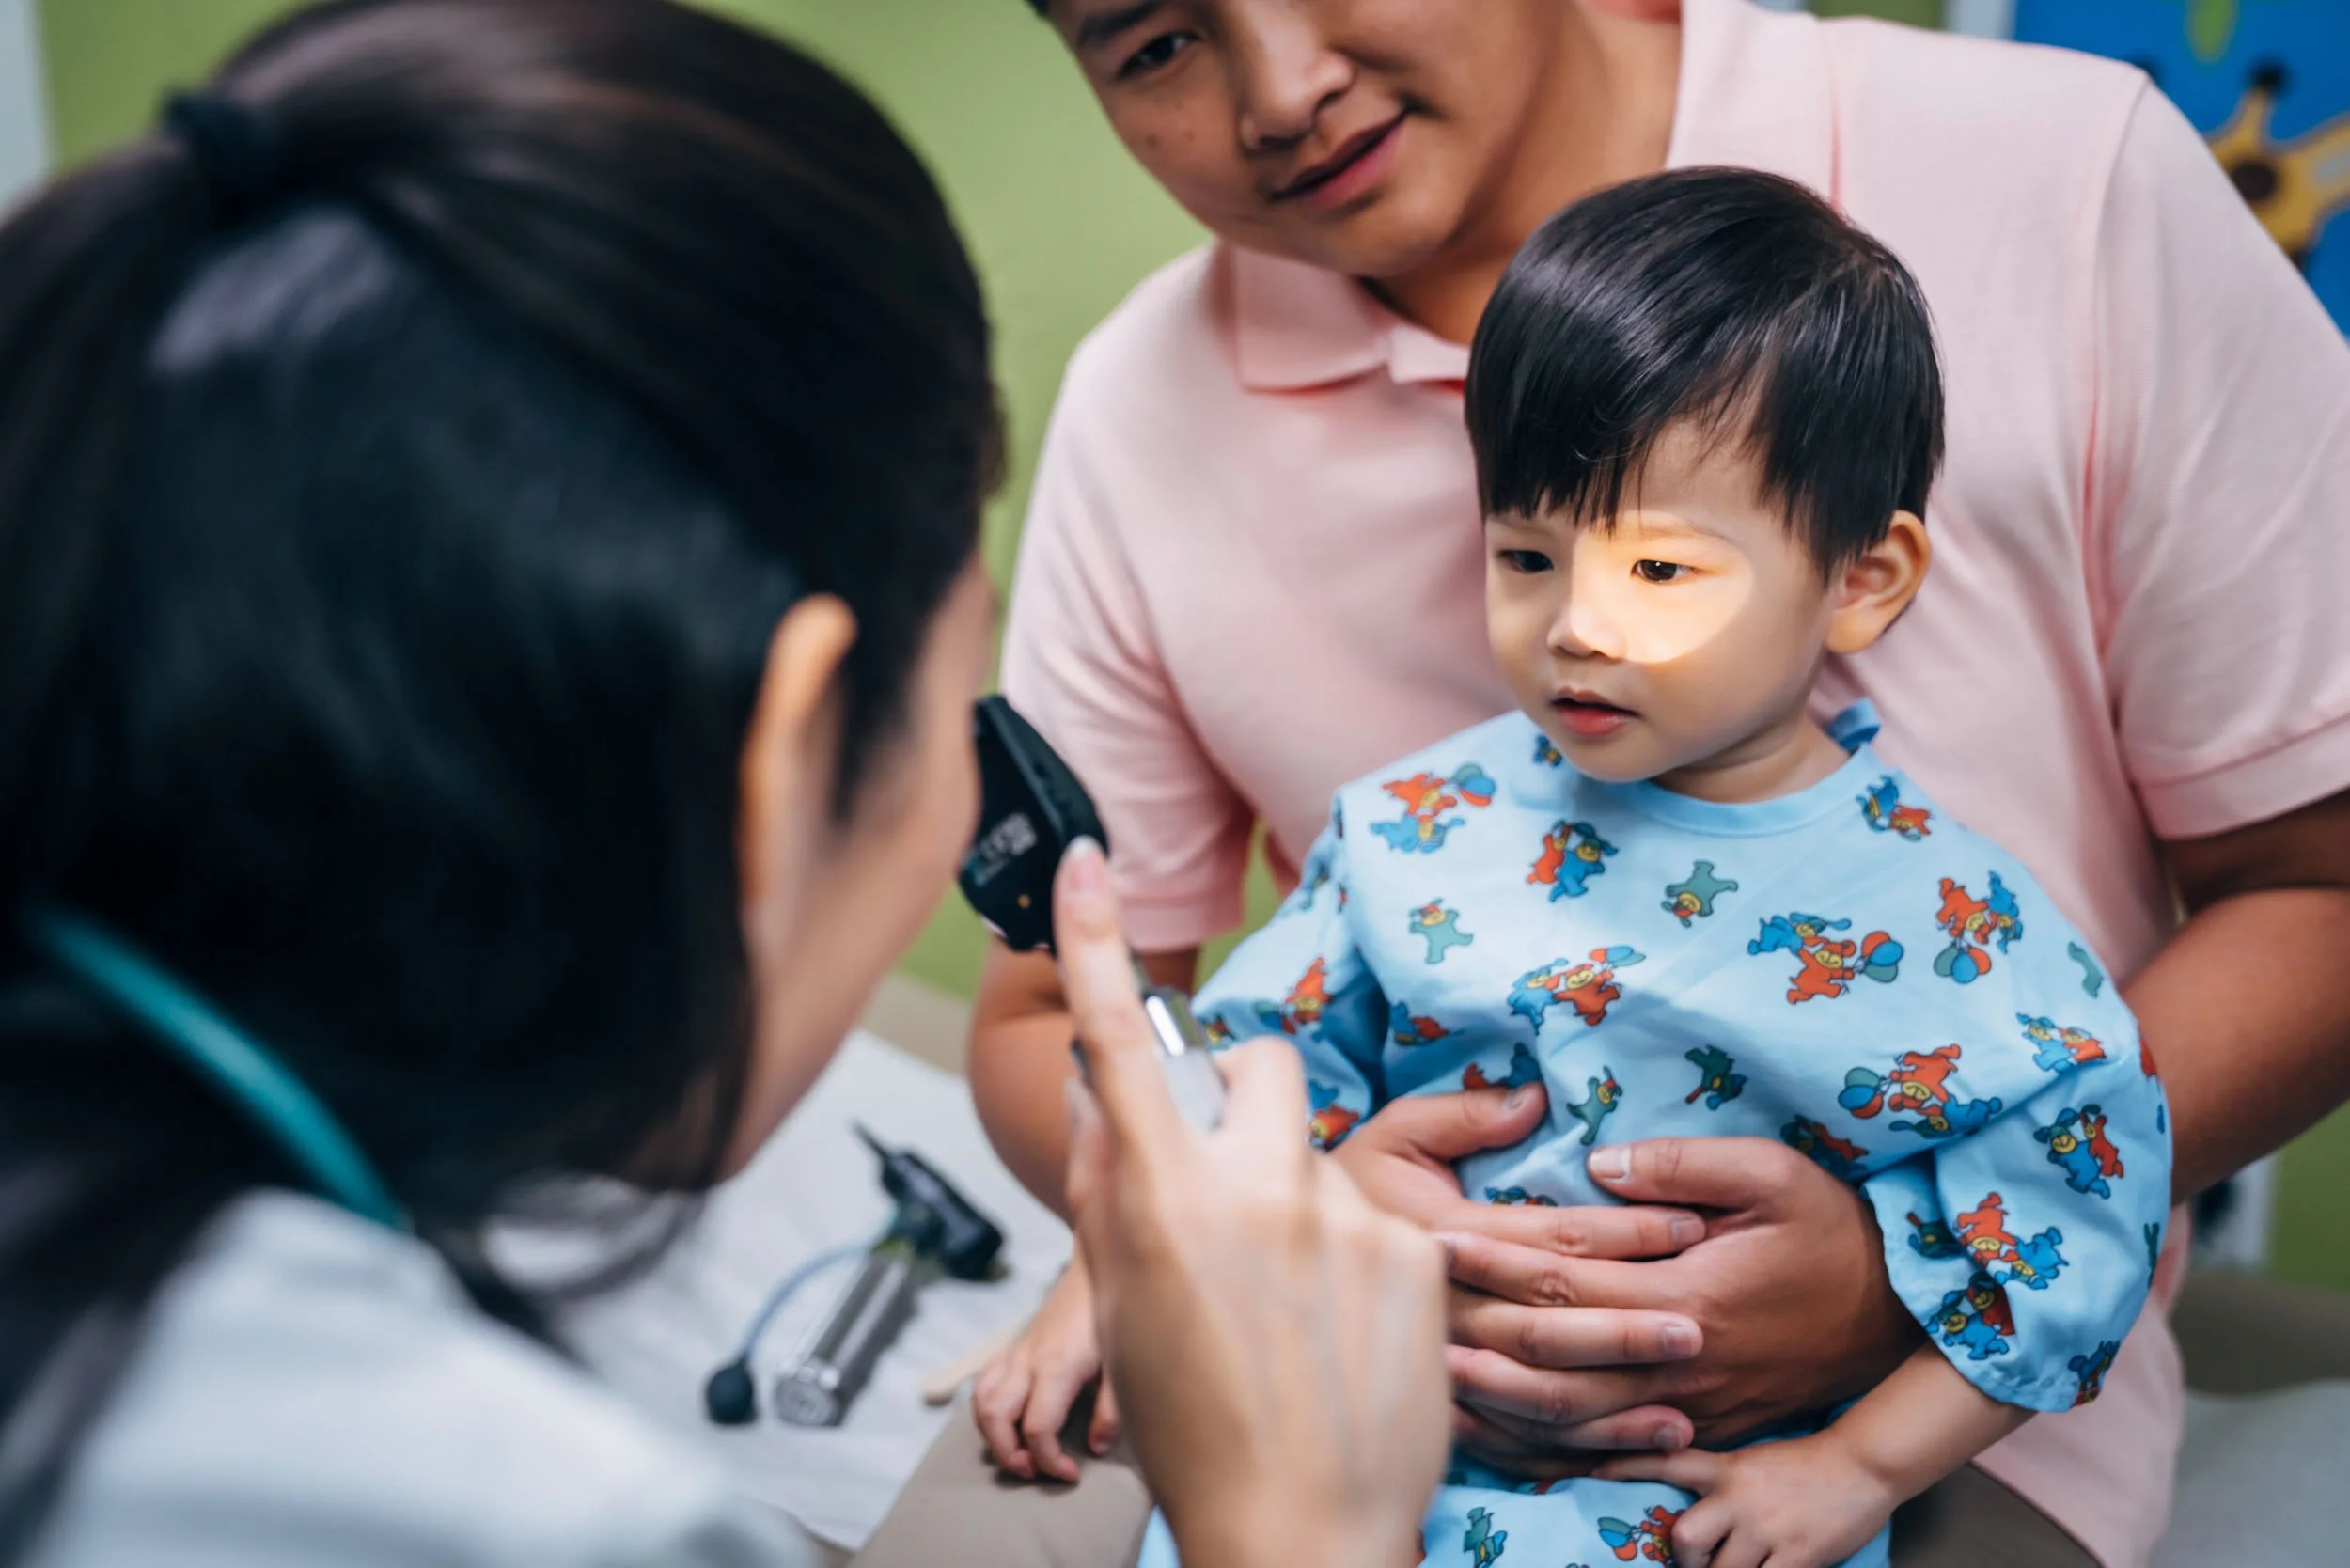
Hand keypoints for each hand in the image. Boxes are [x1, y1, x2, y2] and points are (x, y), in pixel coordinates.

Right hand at [971, 1258, 1115, 1481]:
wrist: (1094, 1269)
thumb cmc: (1111, 1315)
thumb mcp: (1121, 1364)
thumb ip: (1111, 1410)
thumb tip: (1096, 1448)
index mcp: (1057, 1368)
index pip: (1037, 1428)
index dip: (1049, 1460)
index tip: (1070, 1473)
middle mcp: (1028, 1362)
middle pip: (995, 1419)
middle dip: (1008, 1455)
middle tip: (1035, 1472)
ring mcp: (1016, 1354)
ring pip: (981, 1402)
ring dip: (991, 1436)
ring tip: (1019, 1453)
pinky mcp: (1013, 1349)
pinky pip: (983, 1383)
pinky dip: (986, 1409)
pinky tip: (1008, 1420)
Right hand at [1054, 839, 1449, 1567]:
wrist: (1302, 1534)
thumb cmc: (1193, 1427)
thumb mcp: (1122, 1306)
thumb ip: (1109, 1185)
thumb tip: (1100, 1088)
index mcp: (1161, 1205)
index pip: (1114, 1047)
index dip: (1092, 946)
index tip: (1084, 862)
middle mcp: (1253, 1192)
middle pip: (1257, 1066)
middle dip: (1243, 1093)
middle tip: (1231, 1176)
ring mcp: (1344, 1218)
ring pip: (1317, 1151)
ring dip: (1297, 1195)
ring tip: (1292, 1302)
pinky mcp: (1417, 1250)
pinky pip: (1378, 1211)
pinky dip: (1356, 1256)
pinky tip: (1343, 1334)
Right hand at [1328, 1089, 1707, 1457]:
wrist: (1283, 1258)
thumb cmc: (1352, 1184)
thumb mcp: (1395, 1131)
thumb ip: (1464, 1116)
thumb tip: (1535, 1102)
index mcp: (1439, 1236)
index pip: (1548, 1239)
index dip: (1624, 1232)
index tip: (1690, 1228)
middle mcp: (1442, 1309)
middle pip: (1548, 1325)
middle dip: (1628, 1327)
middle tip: (1702, 1323)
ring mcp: (1441, 1364)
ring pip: (1537, 1393)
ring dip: (1615, 1403)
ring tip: (1684, 1404)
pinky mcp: (1443, 1403)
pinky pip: (1518, 1437)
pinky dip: (1580, 1447)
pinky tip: (1637, 1444)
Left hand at [1441, 1138, 1918, 1455]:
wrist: (1905, 1320)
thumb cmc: (1835, 1233)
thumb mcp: (1773, 1174)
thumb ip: (1682, 1163)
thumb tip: (1599, 1160)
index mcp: (1685, 1293)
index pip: (1563, 1276)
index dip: (1493, 1258)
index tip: (1430, 1236)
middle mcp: (1677, 1362)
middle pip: (1552, 1360)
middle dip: (1474, 1336)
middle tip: (1401, 1316)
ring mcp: (1687, 1408)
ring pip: (1572, 1420)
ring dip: (1497, 1403)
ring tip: (1428, 1382)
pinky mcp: (1696, 1432)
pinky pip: (1607, 1451)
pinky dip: (1545, 1449)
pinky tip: (1497, 1438)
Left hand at [1599, 1434, 1895, 1567]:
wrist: (1862, 1464)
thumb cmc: (1804, 1466)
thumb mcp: (1751, 1463)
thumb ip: (1718, 1482)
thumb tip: (1689, 1514)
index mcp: (1726, 1469)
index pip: (1666, 1461)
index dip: (1626, 1466)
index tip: (1591, 1471)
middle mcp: (1739, 1497)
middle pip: (1685, 1537)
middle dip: (1682, 1561)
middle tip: (1693, 1565)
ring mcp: (1768, 1528)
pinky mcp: (1799, 1555)